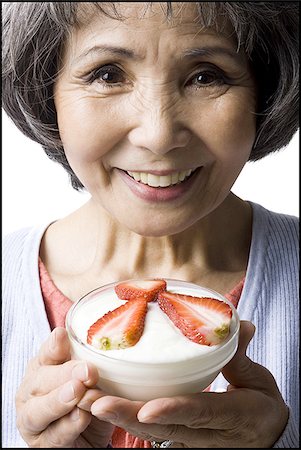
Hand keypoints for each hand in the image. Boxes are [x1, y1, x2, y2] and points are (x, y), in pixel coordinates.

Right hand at [15, 327, 112, 447]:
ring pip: (39, 410)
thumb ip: (88, 364)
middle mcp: (32, 392)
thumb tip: (96, 344)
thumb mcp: (90, 379)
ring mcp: (33, 420)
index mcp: (43, 368)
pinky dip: (68, 427)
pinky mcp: (42, 444)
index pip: (46, 354)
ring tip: (77, 393)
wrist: (89, 436)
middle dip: (64, 374)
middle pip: (42, 380)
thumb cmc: (87, 399)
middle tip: (86, 371)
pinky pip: (53, 436)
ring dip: (59, 401)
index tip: (62, 335)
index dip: (54, 346)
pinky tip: (81, 417)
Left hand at [90, 321, 288, 447]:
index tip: (147, 408)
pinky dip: (126, 420)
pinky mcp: (181, 440)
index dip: (174, 410)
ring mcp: (192, 442)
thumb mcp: (259, 381)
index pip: (201, 413)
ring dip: (119, 417)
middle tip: (96, 401)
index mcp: (233, 418)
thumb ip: (242, 355)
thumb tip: (241, 325)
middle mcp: (208, 436)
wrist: (266, 438)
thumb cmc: (262, 407)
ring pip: (152, 433)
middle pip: (165, 428)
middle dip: (128, 416)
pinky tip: (101, 403)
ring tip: (88, 399)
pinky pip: (151, 433)